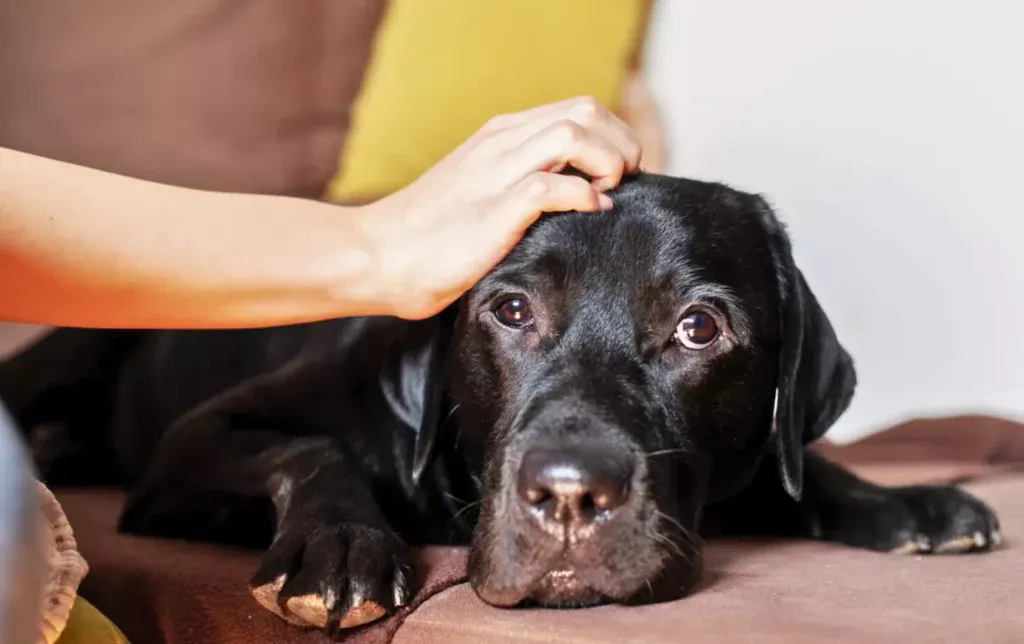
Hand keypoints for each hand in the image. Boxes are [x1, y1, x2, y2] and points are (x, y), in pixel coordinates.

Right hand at [357, 96, 642, 319]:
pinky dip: (582, 197)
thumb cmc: (429, 236)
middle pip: (586, 110)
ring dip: (607, 161)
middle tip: (626, 182)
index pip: (579, 109)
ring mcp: (494, 173)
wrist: (376, 256)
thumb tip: (584, 195)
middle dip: (621, 143)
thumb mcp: (481, 192)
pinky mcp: (490, 210)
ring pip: (573, 133)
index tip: (623, 174)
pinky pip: (551, 187)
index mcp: (500, 136)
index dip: (615, 136)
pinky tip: (587, 215)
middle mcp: (500, 143)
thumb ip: (524, 182)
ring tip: (609, 193)